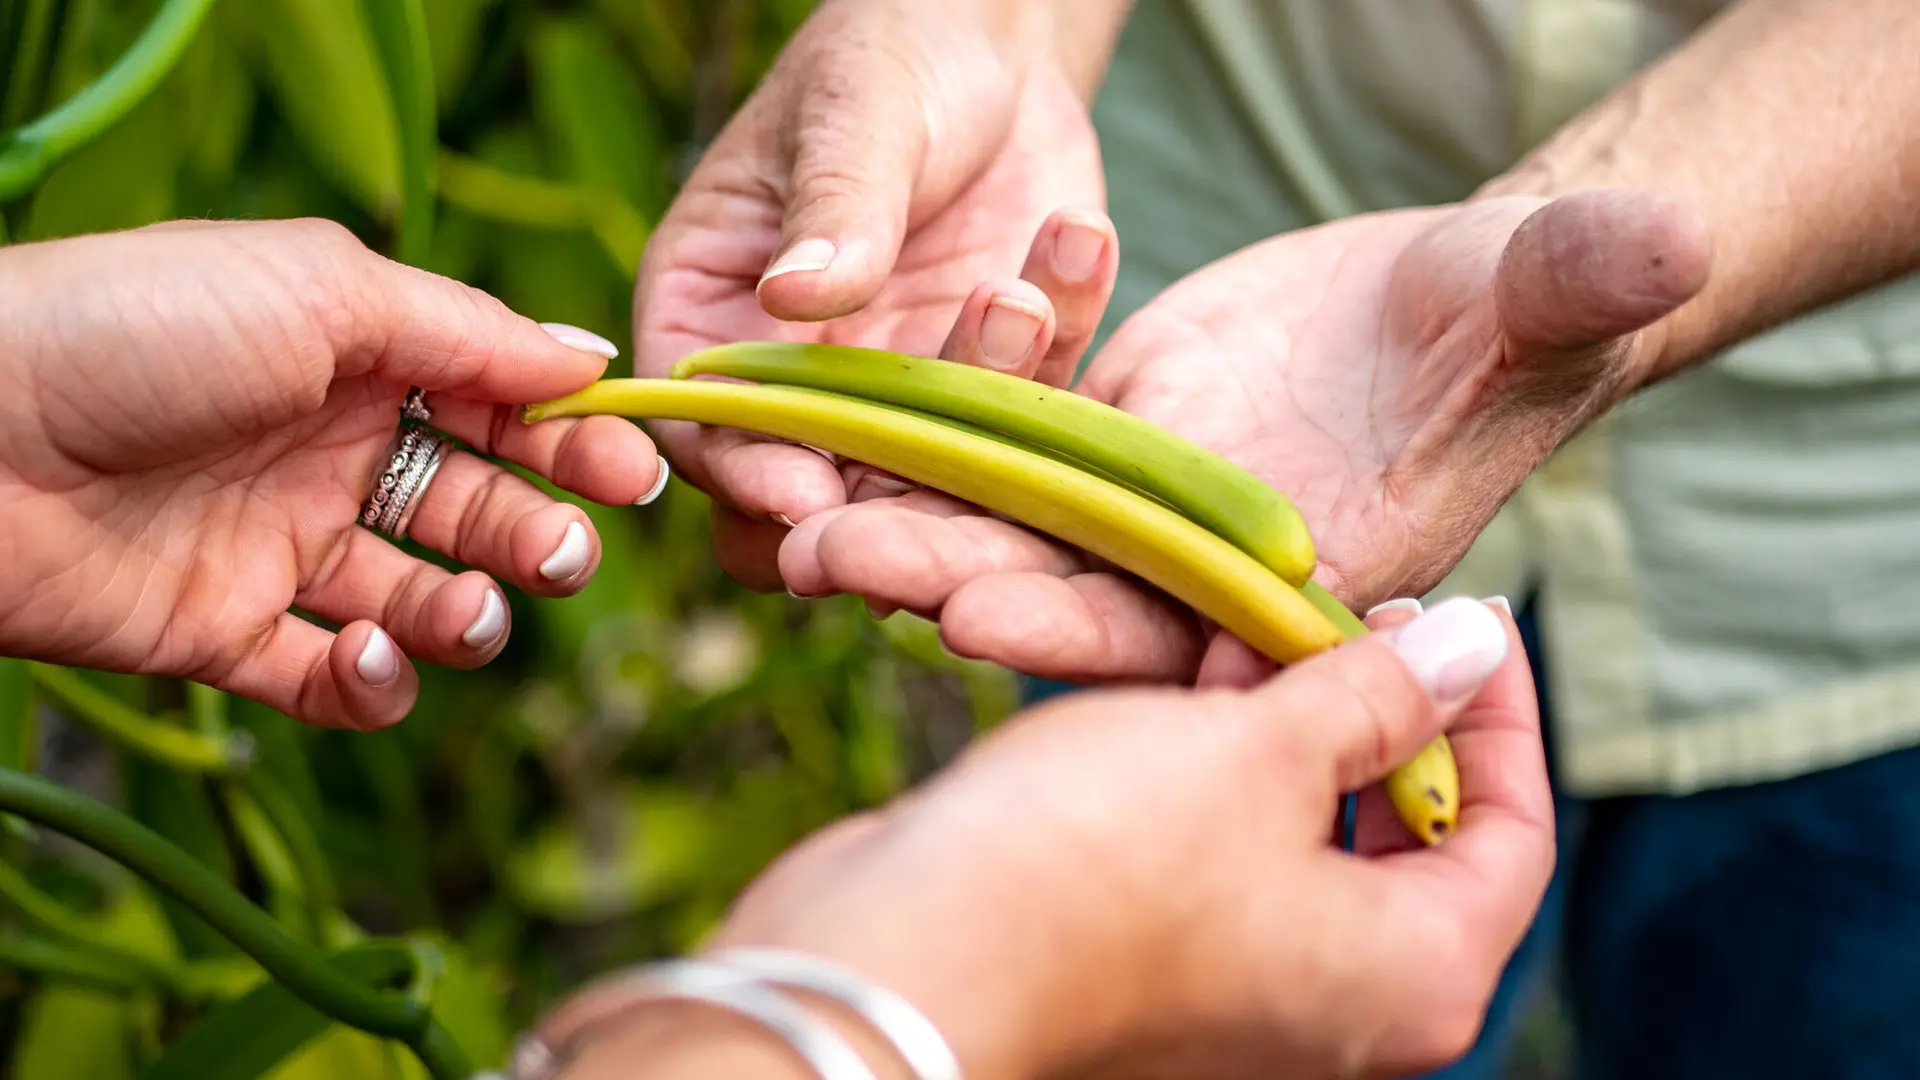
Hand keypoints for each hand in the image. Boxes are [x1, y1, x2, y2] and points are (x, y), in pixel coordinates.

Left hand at [0, 219, 664, 729]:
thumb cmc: (138, 332)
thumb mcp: (321, 291)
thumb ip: (467, 332)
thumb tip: (590, 355)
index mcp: (354, 357)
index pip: (495, 403)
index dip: (570, 440)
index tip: (633, 473)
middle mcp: (325, 452)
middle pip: (475, 506)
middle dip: (537, 534)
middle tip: (568, 554)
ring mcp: (278, 547)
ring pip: (420, 599)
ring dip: (472, 614)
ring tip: (468, 613)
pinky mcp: (226, 634)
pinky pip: (330, 678)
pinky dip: (375, 680)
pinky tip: (370, 651)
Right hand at [537, 598, 1552, 1079]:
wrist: (898, 957)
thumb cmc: (1091, 862)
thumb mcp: (1258, 751)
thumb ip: (1376, 697)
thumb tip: (1474, 645)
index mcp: (1413, 975)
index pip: (1514, 832)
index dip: (1498, 711)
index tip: (1460, 613)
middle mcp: (1340, 1002)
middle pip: (1407, 830)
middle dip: (1373, 708)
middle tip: (1340, 608)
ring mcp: (1241, 988)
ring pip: (1301, 826)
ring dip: (1279, 721)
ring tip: (1237, 625)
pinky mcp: (1152, 959)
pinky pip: (1219, 843)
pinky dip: (1210, 763)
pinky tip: (1169, 681)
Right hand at [632, 0, 1114, 590]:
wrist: (997, 54)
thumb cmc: (887, 60)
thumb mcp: (853, 114)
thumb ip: (831, 205)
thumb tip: (793, 297)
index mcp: (713, 309)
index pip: (702, 420)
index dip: (741, 466)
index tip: (799, 486)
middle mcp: (796, 375)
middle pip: (803, 487)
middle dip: (866, 503)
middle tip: (921, 480)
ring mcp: (895, 394)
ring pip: (922, 478)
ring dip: (977, 415)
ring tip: (1016, 295)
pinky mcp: (990, 387)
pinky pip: (1024, 412)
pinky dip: (1056, 349)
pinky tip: (1074, 244)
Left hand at [780, 190, 1711, 682]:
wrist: (1449, 304)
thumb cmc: (1510, 310)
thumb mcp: (1535, 289)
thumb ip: (1572, 284)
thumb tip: (1667, 242)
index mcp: (1312, 564)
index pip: (1191, 616)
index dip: (1095, 621)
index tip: (983, 615)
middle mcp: (1213, 562)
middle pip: (1071, 589)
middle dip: (955, 581)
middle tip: (828, 560)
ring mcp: (1151, 507)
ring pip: (1018, 532)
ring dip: (911, 527)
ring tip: (791, 511)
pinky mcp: (1107, 445)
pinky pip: (1007, 456)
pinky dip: (931, 454)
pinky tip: (838, 445)